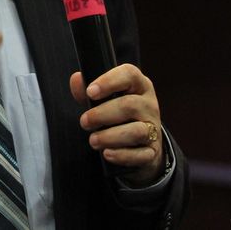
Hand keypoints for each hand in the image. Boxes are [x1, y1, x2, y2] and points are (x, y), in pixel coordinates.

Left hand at [70, 65, 164, 185]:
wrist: (140, 143)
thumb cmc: (117, 114)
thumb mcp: (104, 99)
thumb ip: (88, 91)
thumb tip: (76, 79)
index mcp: (139, 85)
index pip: (129, 74)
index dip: (109, 81)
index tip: (90, 92)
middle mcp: (149, 105)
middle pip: (129, 105)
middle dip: (102, 114)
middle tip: (84, 122)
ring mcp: (154, 128)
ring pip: (137, 131)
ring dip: (111, 136)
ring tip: (93, 140)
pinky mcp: (152, 151)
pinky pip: (141, 154)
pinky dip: (122, 155)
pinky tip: (107, 154)